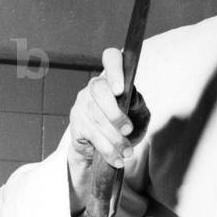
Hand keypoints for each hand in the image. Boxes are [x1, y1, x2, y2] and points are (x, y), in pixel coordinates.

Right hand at [67, 48, 149, 198]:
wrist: (108, 148)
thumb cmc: (128, 124)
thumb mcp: (140, 114)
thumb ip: (138, 104)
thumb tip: (132, 97)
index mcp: (114, 78)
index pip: (111, 58)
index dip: (114, 70)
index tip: (119, 90)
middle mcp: (95, 87)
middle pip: (99, 91)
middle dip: (115, 114)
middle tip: (128, 131)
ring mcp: (82, 103)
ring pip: (96, 117)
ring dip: (114, 138)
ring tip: (127, 152)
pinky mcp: (76, 123)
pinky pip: (91, 135)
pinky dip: (106, 149)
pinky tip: (116, 158)